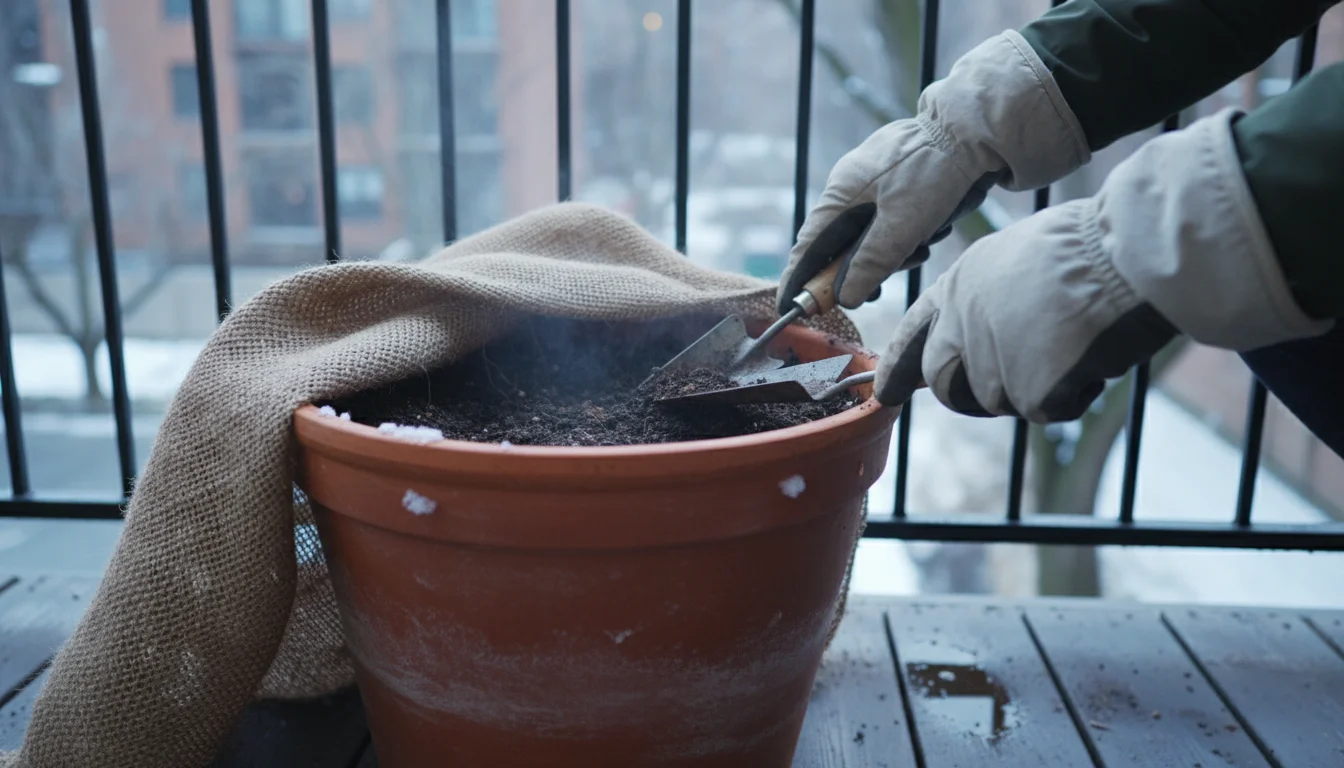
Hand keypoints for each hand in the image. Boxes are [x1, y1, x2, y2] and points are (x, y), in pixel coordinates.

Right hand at [777, 30, 1088, 314]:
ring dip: (892, 252)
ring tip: (921, 248)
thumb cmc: (933, 173)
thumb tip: (844, 298)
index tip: (790, 306)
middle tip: (877, 291)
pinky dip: (906, 234)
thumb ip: (871, 264)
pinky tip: (930, 230)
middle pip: (840, 245)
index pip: (808, 246)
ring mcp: (873, 183)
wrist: (972, 131)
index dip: (799, 278)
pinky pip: (890, 221)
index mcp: (841, 193)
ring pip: (869, 235)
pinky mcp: (896, 183)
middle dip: (861, 270)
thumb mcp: (902, 226)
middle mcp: (850, 187)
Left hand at [875, 109, 1329, 420]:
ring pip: (1002, 399)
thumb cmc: (1086, 247)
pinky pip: (1049, 408)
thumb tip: (981, 331)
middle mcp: (962, 327)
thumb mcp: (1014, 258)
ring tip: (1071, 342)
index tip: (882, 394)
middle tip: (1018, 377)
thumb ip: (985, 299)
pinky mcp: (1027, 392)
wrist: (1124, 257)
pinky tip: (1092, 355)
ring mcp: (991, 362)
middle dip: (971, 392)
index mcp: (957, 288)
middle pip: (947, 385)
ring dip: (1035, 385)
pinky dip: (1073, 392)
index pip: (911, 337)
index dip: (896, 369)